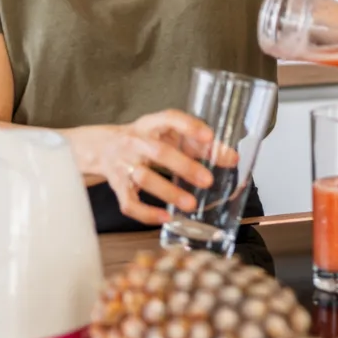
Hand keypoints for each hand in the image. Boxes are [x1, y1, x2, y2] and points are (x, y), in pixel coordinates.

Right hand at [68, 109, 216, 225]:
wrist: (103, 147)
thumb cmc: (148, 140)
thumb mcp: (170, 135)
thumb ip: (201, 146)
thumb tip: (233, 158)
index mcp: (151, 124)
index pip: (170, 118)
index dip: (189, 126)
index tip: (209, 137)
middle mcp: (135, 142)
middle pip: (158, 152)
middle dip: (184, 166)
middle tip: (208, 180)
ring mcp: (124, 164)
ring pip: (144, 178)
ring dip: (168, 192)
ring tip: (191, 204)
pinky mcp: (118, 186)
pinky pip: (129, 202)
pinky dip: (146, 213)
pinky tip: (166, 218)